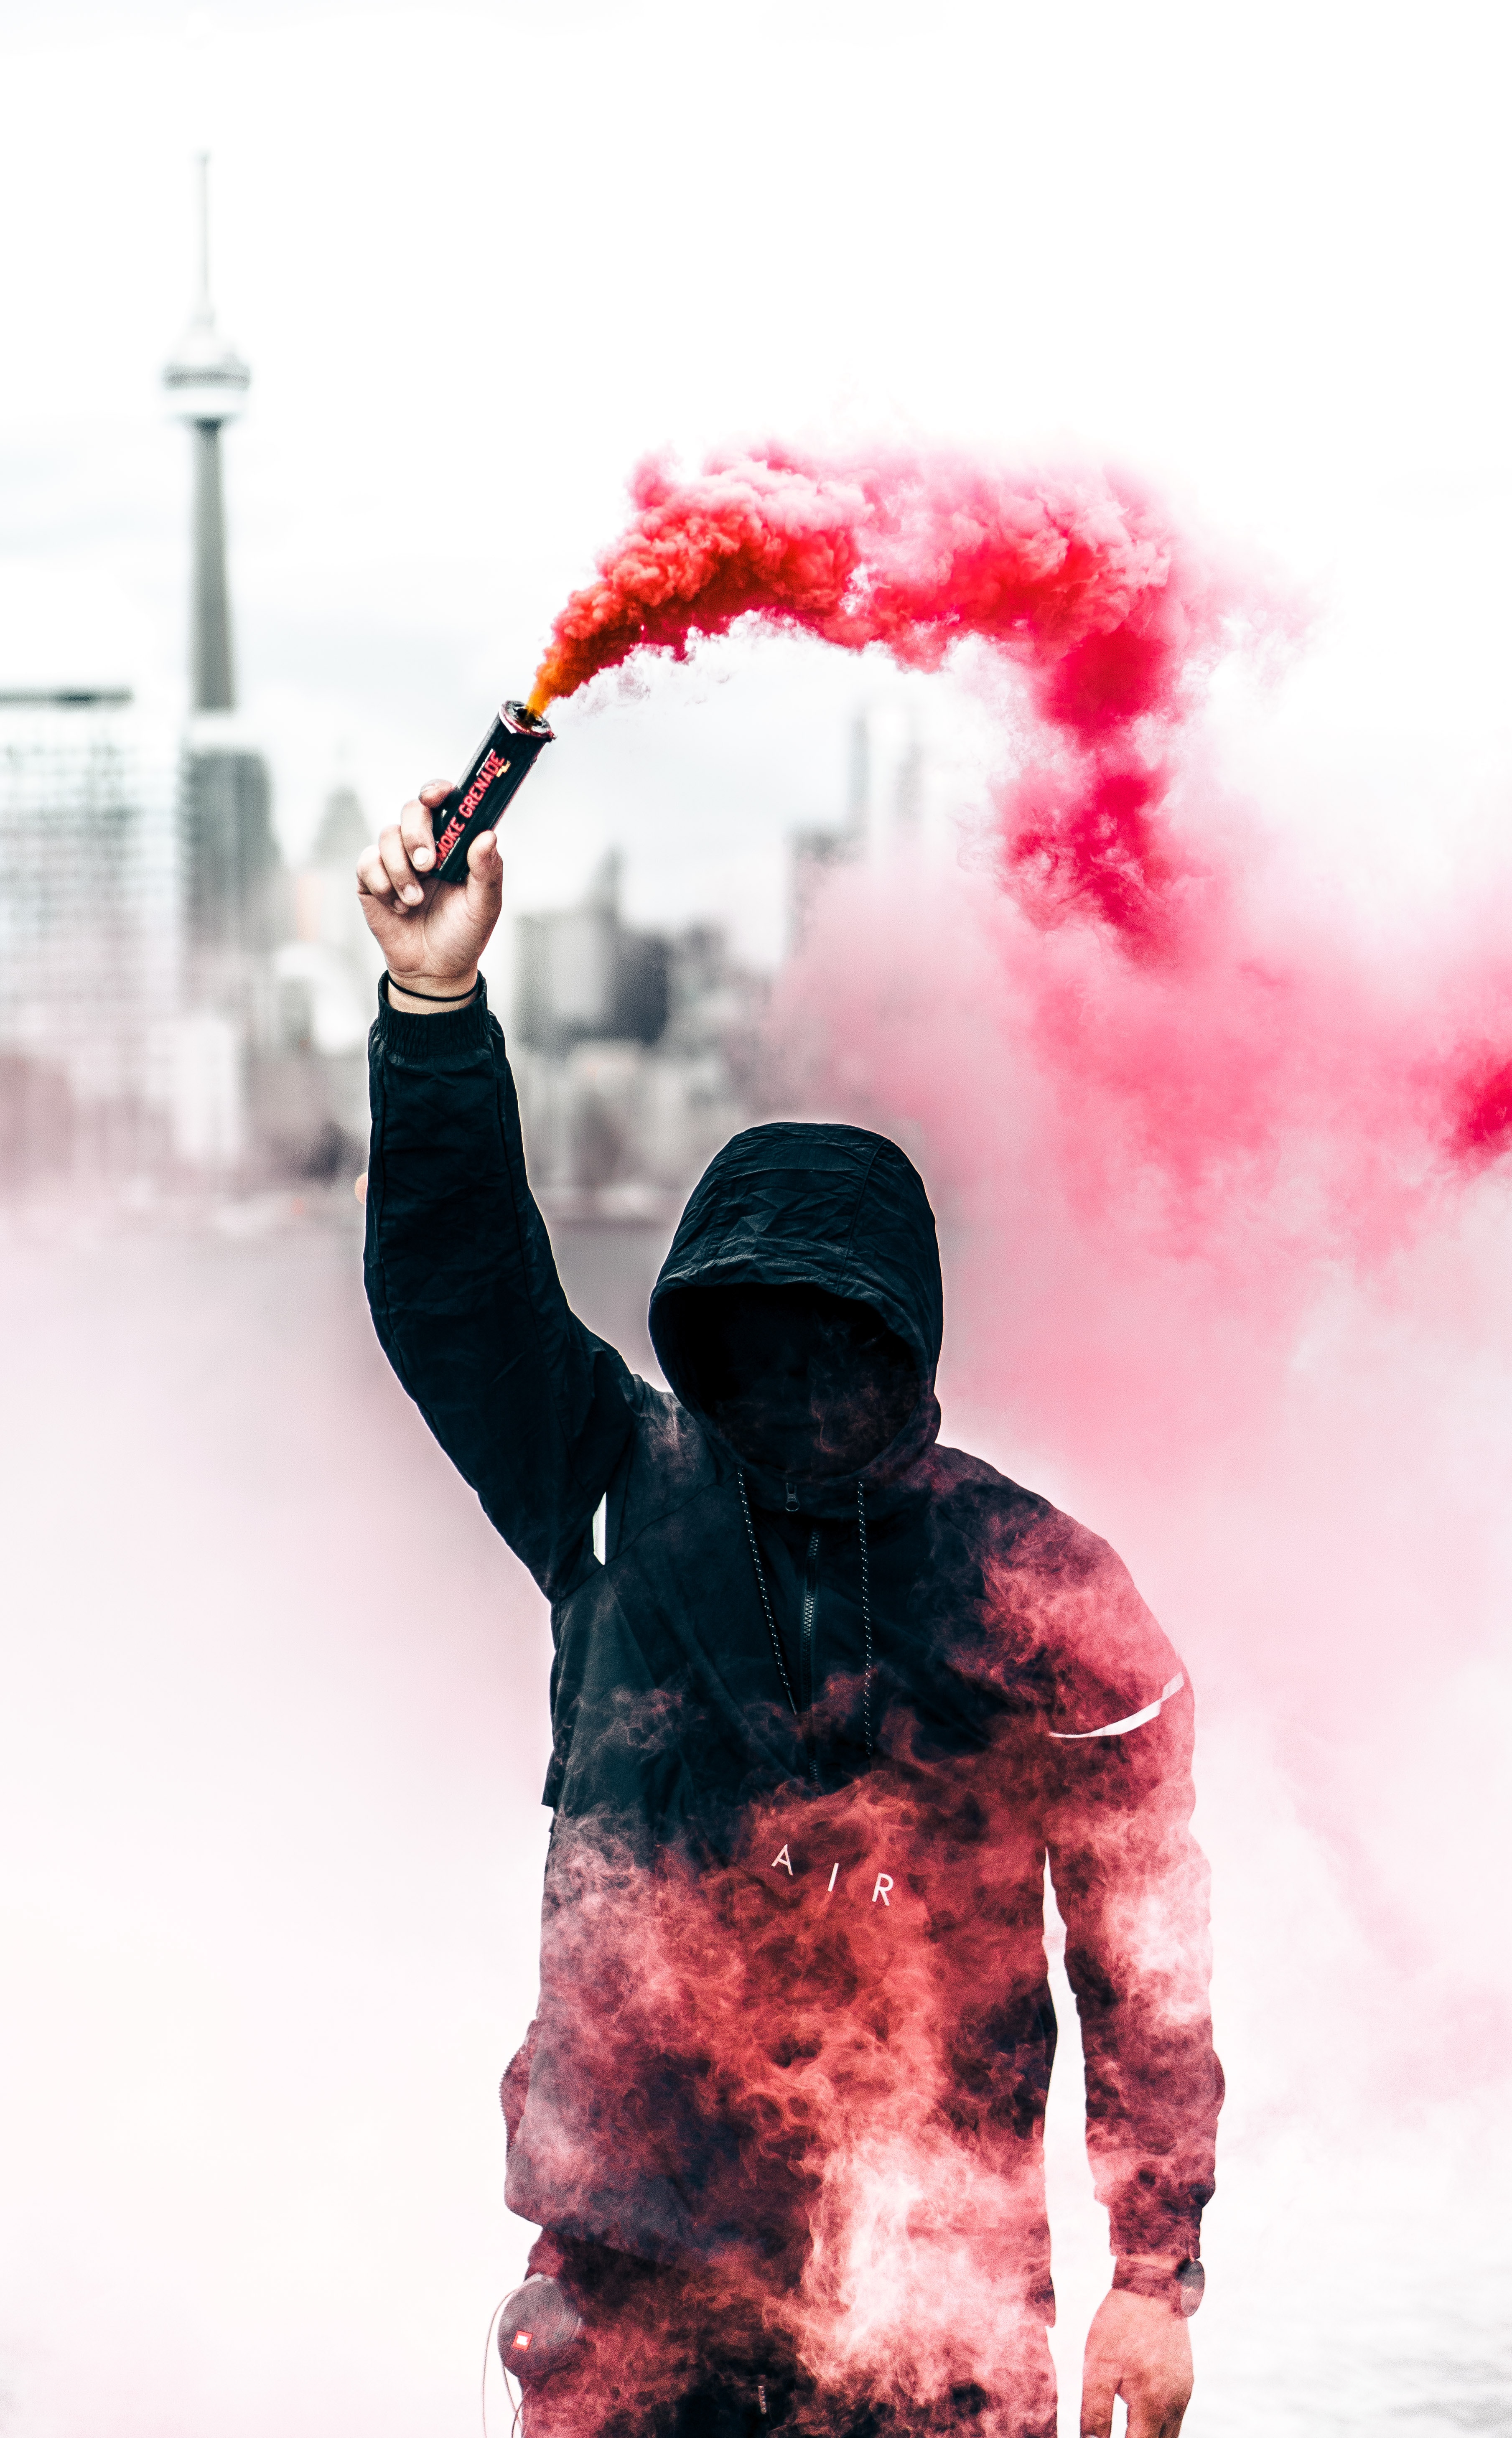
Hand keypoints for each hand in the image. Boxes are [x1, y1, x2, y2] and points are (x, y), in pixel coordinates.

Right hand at [355, 781, 503, 996]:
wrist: (434, 970)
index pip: (442, 803)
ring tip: (415, 901)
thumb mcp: (484, 905)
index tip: (437, 797)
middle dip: (417, 834)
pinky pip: (366, 862)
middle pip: (411, 810)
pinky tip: (398, 906)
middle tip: (428, 865)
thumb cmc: (464, 934)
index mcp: (452, 843)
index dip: (436, 791)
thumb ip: (487, 870)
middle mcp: (422, 845)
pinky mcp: (371, 879)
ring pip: (386, 836)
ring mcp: (395, 860)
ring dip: (401, 870)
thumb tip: (488, 835)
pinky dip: (382, 883)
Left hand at [1080, 2289, 1192, 2437]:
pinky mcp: (1186, 2380)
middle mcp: (1174, 2407)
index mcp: (1151, 2408)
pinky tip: (1140, 2412)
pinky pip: (1175, 2415)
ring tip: (1127, 2428)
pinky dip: (1158, 2423)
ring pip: (1170, 2434)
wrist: (1153, 2286)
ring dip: (1149, 2436)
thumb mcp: (1098, 2367)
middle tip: (1118, 2433)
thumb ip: (1094, 2411)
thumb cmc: (1121, 2325)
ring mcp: (1184, 2393)